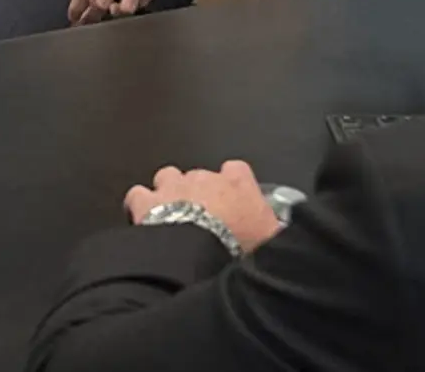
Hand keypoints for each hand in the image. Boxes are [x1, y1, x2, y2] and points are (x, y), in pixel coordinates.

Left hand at [124, 160, 283, 253]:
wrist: (199, 254)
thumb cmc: (239, 246)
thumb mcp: (273, 240)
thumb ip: (277, 230)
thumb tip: (286, 233)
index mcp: (237, 184)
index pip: (237, 170)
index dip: (234, 184)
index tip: (234, 199)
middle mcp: (203, 178)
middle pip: (201, 176)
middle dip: (200, 193)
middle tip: (204, 220)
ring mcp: (172, 186)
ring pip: (168, 177)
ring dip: (169, 193)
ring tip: (174, 216)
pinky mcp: (146, 201)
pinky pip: (138, 195)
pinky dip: (140, 205)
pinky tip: (145, 219)